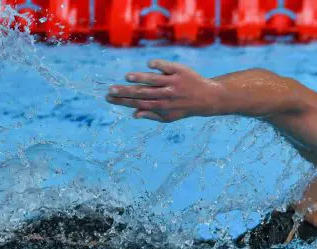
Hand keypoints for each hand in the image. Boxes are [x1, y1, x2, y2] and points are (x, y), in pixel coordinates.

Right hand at [106, 59, 221, 121]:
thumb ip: (152, 115)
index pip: (139, 104)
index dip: (123, 101)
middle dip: (126, 92)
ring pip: (154, 80)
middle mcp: (167, 95)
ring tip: (128, 77)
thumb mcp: (169, 116)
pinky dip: (158, 65)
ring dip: (141, 78)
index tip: (109, 97)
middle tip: (110, 90)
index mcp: (162, 107)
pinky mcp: (180, 71)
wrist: (207, 98)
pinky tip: (149, 64)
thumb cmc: (183, 107)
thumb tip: (134, 114)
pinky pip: (167, 67)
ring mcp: (173, 83)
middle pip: (143, 93)